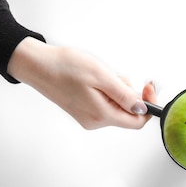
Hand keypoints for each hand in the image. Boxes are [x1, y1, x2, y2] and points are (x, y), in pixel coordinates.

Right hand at [7, 37, 156, 128]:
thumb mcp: (101, 75)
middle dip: (128, 93)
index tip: (148, 87)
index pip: (137, 121)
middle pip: (127, 113)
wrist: (36, 64)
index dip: (148, 105)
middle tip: (114, 74)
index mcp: (101, 115)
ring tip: (99, 74)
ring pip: (116, 106)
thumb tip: (142, 108)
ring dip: (116, 90)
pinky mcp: (83, 111)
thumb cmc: (65, 66)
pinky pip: (105, 103)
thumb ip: (124, 95)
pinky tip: (92, 79)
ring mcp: (88, 118)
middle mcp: (95, 122)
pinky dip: (106, 90)